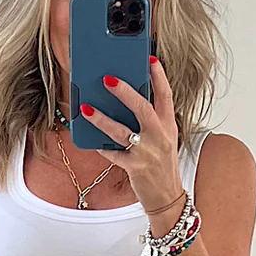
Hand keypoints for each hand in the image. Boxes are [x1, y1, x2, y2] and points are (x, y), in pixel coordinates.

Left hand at [80, 58, 185, 219]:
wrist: (167, 196)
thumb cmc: (161, 163)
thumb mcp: (163, 138)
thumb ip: (150, 120)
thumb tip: (127, 100)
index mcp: (168, 125)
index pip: (166, 96)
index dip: (159, 77)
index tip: (150, 59)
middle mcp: (160, 137)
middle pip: (143, 108)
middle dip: (125, 92)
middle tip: (107, 78)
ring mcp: (148, 153)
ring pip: (122, 131)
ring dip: (102, 119)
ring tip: (87, 108)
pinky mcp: (135, 168)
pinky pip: (114, 154)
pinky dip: (102, 146)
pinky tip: (91, 138)